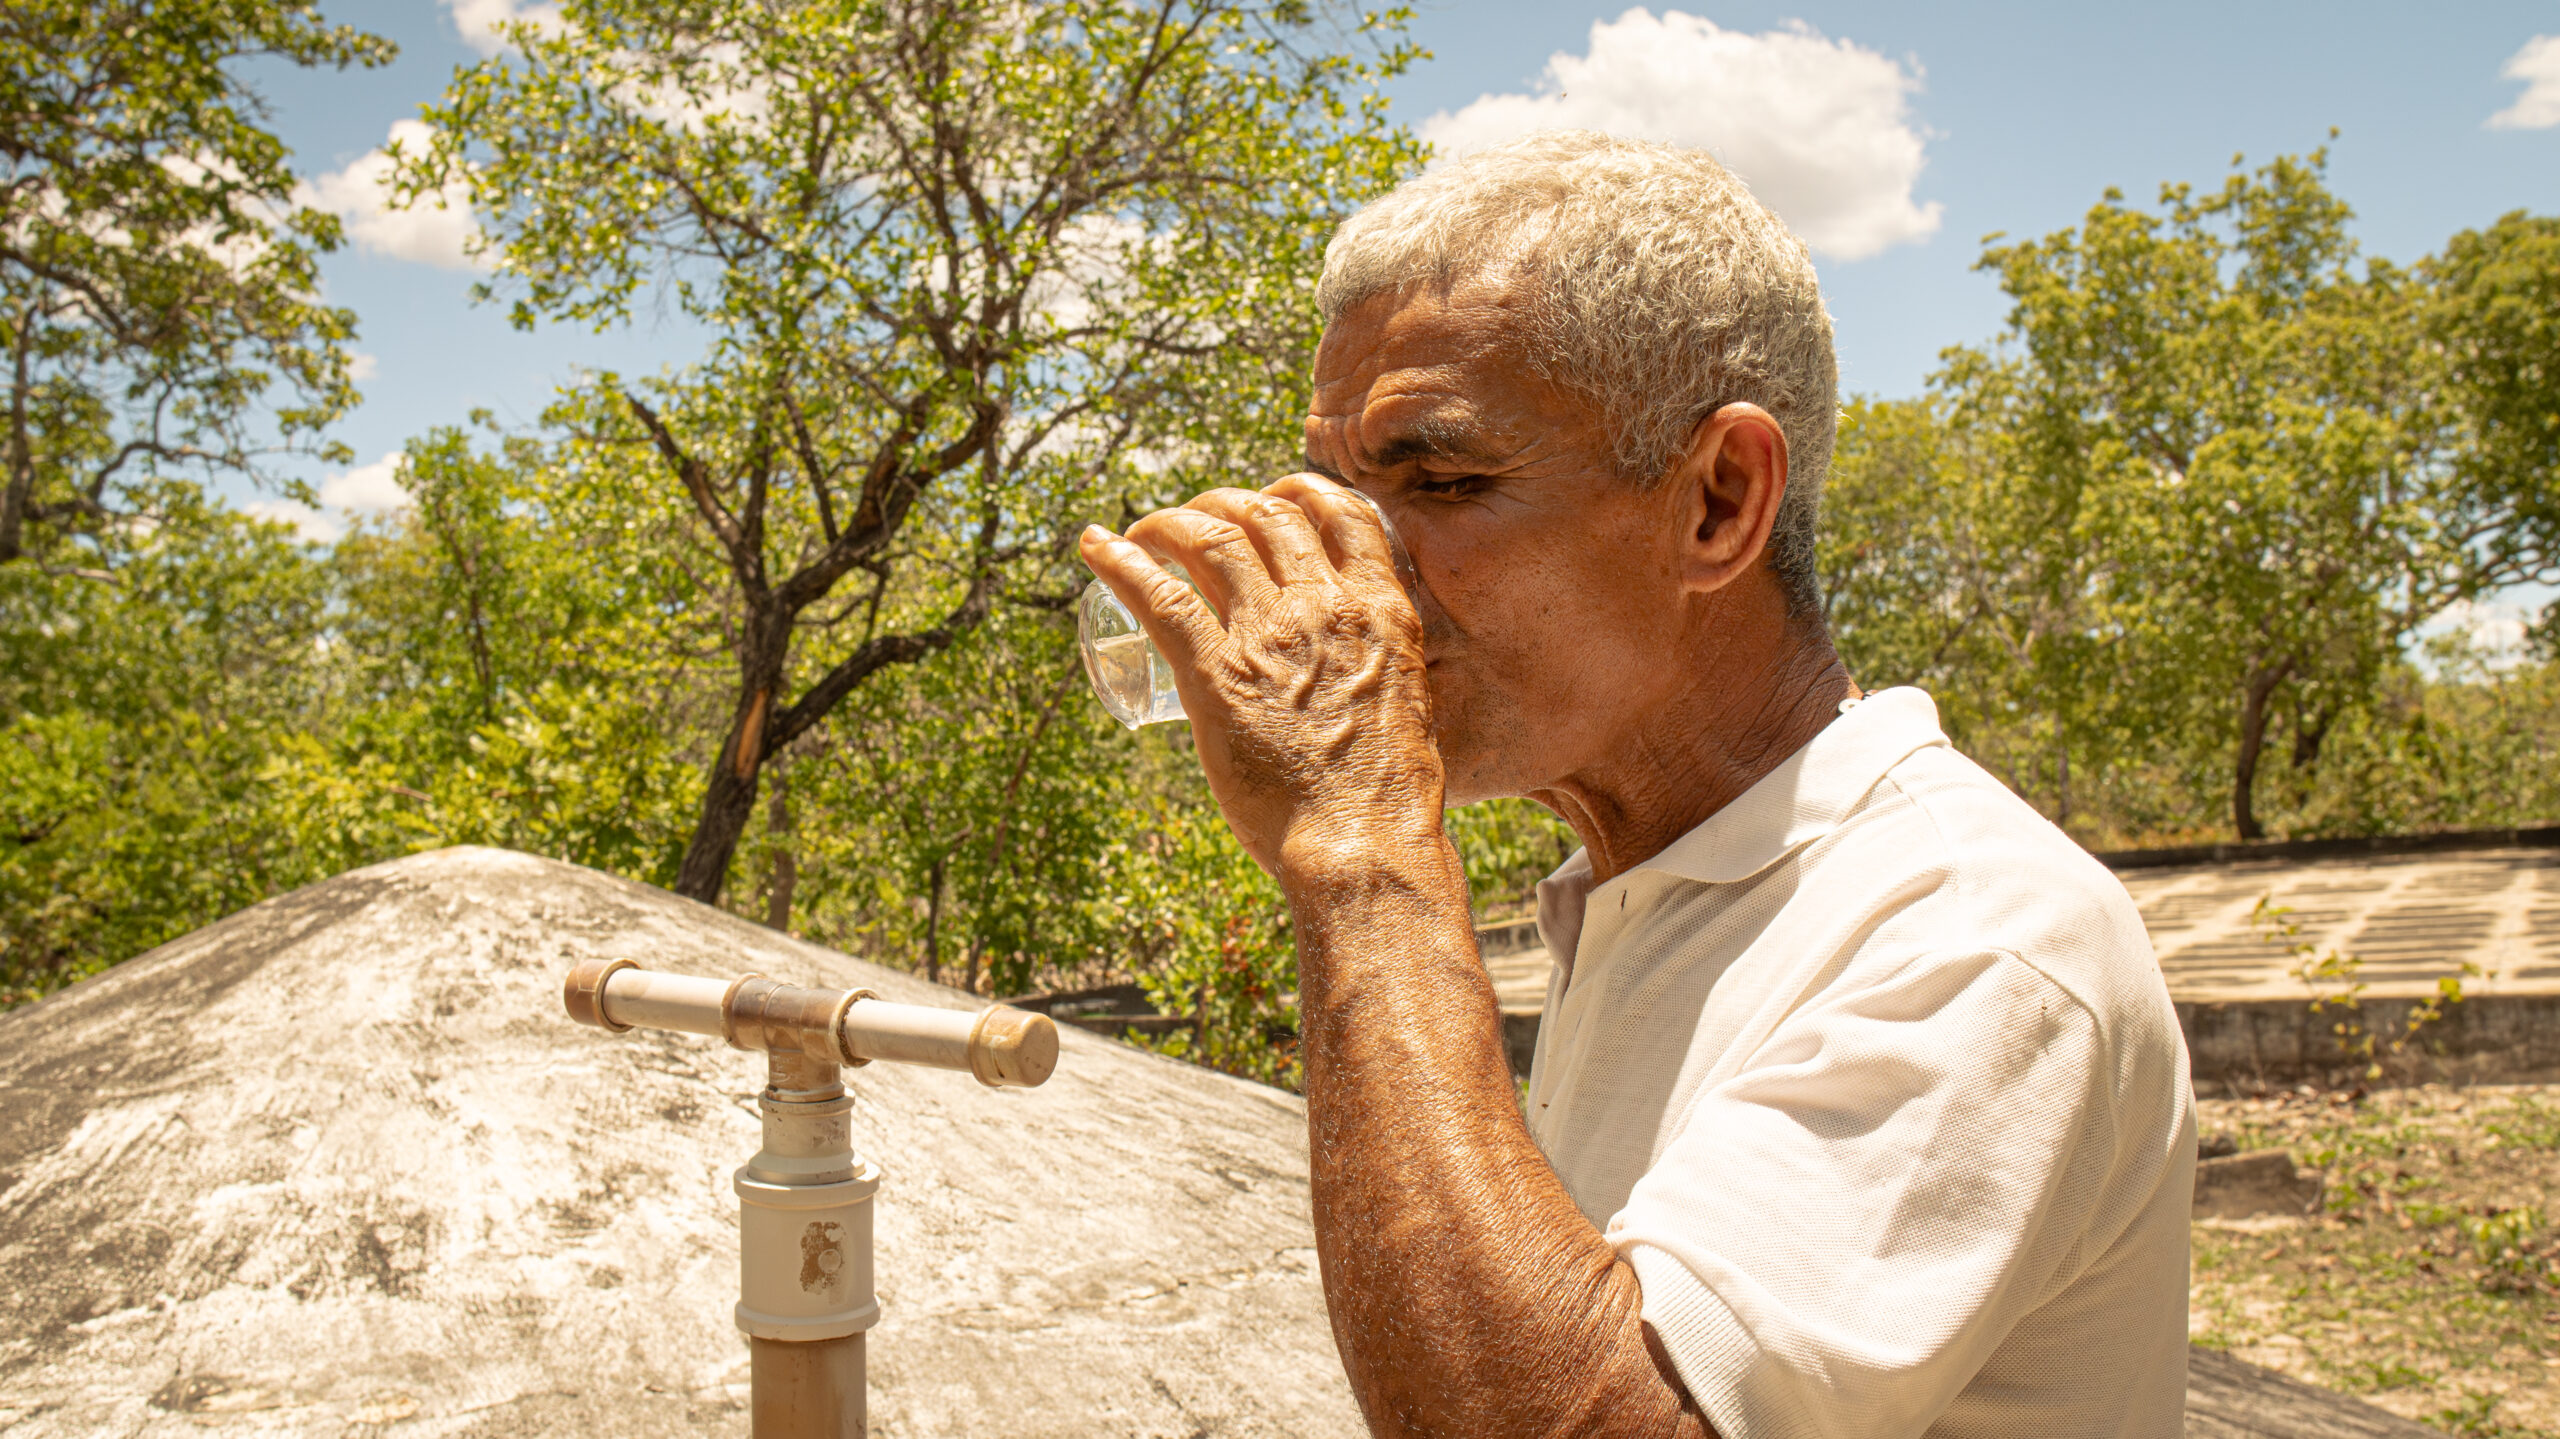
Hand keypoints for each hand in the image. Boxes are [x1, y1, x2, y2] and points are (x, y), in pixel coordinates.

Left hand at [1078, 474, 1440, 876]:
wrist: (1364, 845)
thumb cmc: (1386, 797)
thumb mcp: (1406, 703)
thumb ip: (1381, 672)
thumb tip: (1354, 679)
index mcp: (1382, 610)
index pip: (1344, 513)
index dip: (1301, 492)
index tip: (1274, 497)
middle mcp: (1325, 606)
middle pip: (1268, 515)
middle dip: (1226, 503)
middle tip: (1198, 519)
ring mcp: (1269, 637)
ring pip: (1211, 540)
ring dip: (1170, 522)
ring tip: (1145, 530)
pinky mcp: (1217, 676)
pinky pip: (1159, 599)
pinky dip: (1119, 563)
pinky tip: (1094, 548)